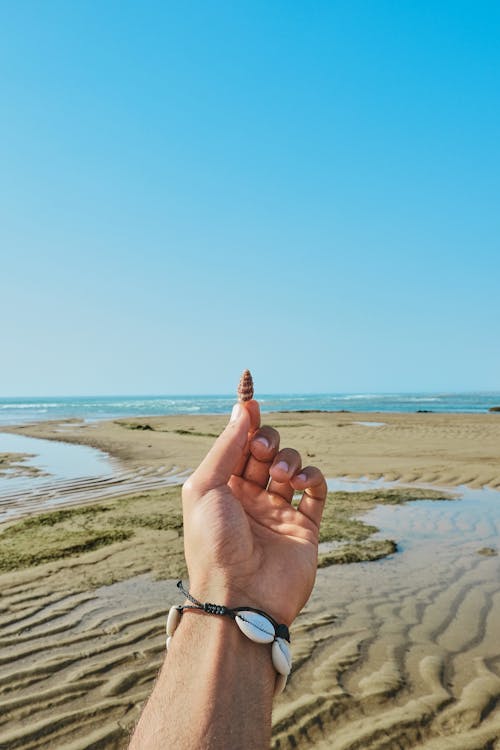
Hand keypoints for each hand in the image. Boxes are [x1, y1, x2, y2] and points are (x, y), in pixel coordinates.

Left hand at [181, 399, 326, 625]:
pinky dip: (314, 477)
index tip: (253, 401)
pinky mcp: (305, 527)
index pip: (238, 446)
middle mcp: (250, 498)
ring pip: (292, 466)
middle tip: (262, 449)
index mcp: (223, 489)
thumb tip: (243, 409)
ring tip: (280, 476)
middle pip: (265, 452)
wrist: (240, 597)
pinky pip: (317, 491)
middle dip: (266, 441)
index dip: (246, 423)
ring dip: (288, 460)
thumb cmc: (213, 542)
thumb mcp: (206, 487)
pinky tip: (301, 482)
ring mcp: (279, 512)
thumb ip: (226, 447)